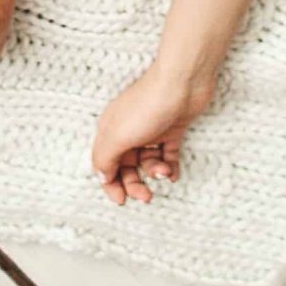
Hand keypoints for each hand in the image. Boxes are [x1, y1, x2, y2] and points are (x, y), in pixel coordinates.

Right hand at [90, 62, 215, 204]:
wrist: (182, 83)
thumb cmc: (147, 106)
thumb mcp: (117, 135)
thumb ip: (105, 158)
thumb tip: (102, 176)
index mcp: (110, 130)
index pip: (105, 164)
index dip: (111, 185)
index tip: (122, 201)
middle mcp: (128, 130)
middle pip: (127, 166)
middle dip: (135, 184)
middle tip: (147, 196)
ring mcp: (150, 130)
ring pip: (148, 162)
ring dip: (156, 172)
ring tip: (164, 171)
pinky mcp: (171, 129)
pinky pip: (167, 154)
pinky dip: (170, 166)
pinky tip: (173, 173)